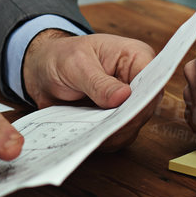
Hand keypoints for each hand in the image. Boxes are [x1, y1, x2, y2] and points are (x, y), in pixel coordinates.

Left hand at [22, 31, 157, 149]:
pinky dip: (102, 139)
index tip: (124, 111)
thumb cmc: (62, 57)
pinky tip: (87, 135)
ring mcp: (128, 104)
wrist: (42, 71)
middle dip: (124, 120)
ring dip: (112, 132)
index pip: (153, 80)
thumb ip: (99, 82)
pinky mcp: (116, 120)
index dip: (142, 98)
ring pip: (132, 127)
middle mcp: (137, 82)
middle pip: (144, 108)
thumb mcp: (76, 64)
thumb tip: (123, 97)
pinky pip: (116, 136)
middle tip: (103, 126)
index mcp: (136, 57)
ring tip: (90, 131)